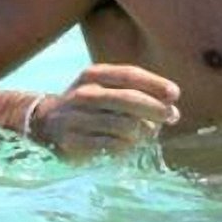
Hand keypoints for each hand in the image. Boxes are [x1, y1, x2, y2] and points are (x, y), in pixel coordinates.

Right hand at [31, 64, 180, 160]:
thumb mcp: (106, 88)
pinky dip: (128, 147)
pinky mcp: (74, 142)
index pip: (130, 75)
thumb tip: (172, 109)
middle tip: (172, 117)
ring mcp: (77, 118)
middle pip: (129, 100)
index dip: (155, 84)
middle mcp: (84, 93)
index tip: (175, 94)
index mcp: (94, 74)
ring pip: (124, 126)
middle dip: (155, 109)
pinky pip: (113, 146)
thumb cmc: (90, 104)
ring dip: (144, 132)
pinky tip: (129, 145)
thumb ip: (137, 93)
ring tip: (148, 133)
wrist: (46, 122)